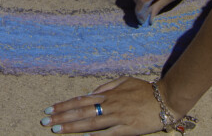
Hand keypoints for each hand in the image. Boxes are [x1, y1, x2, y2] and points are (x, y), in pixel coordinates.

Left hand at [41, 76, 170, 133]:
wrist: (166, 99)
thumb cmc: (145, 90)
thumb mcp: (124, 81)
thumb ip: (106, 86)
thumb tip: (90, 93)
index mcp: (108, 94)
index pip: (80, 100)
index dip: (64, 105)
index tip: (50, 110)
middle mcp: (110, 105)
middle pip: (81, 112)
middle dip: (62, 117)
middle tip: (45, 121)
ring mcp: (118, 117)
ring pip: (90, 123)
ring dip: (72, 127)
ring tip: (57, 130)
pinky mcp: (128, 129)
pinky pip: (109, 133)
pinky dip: (96, 135)